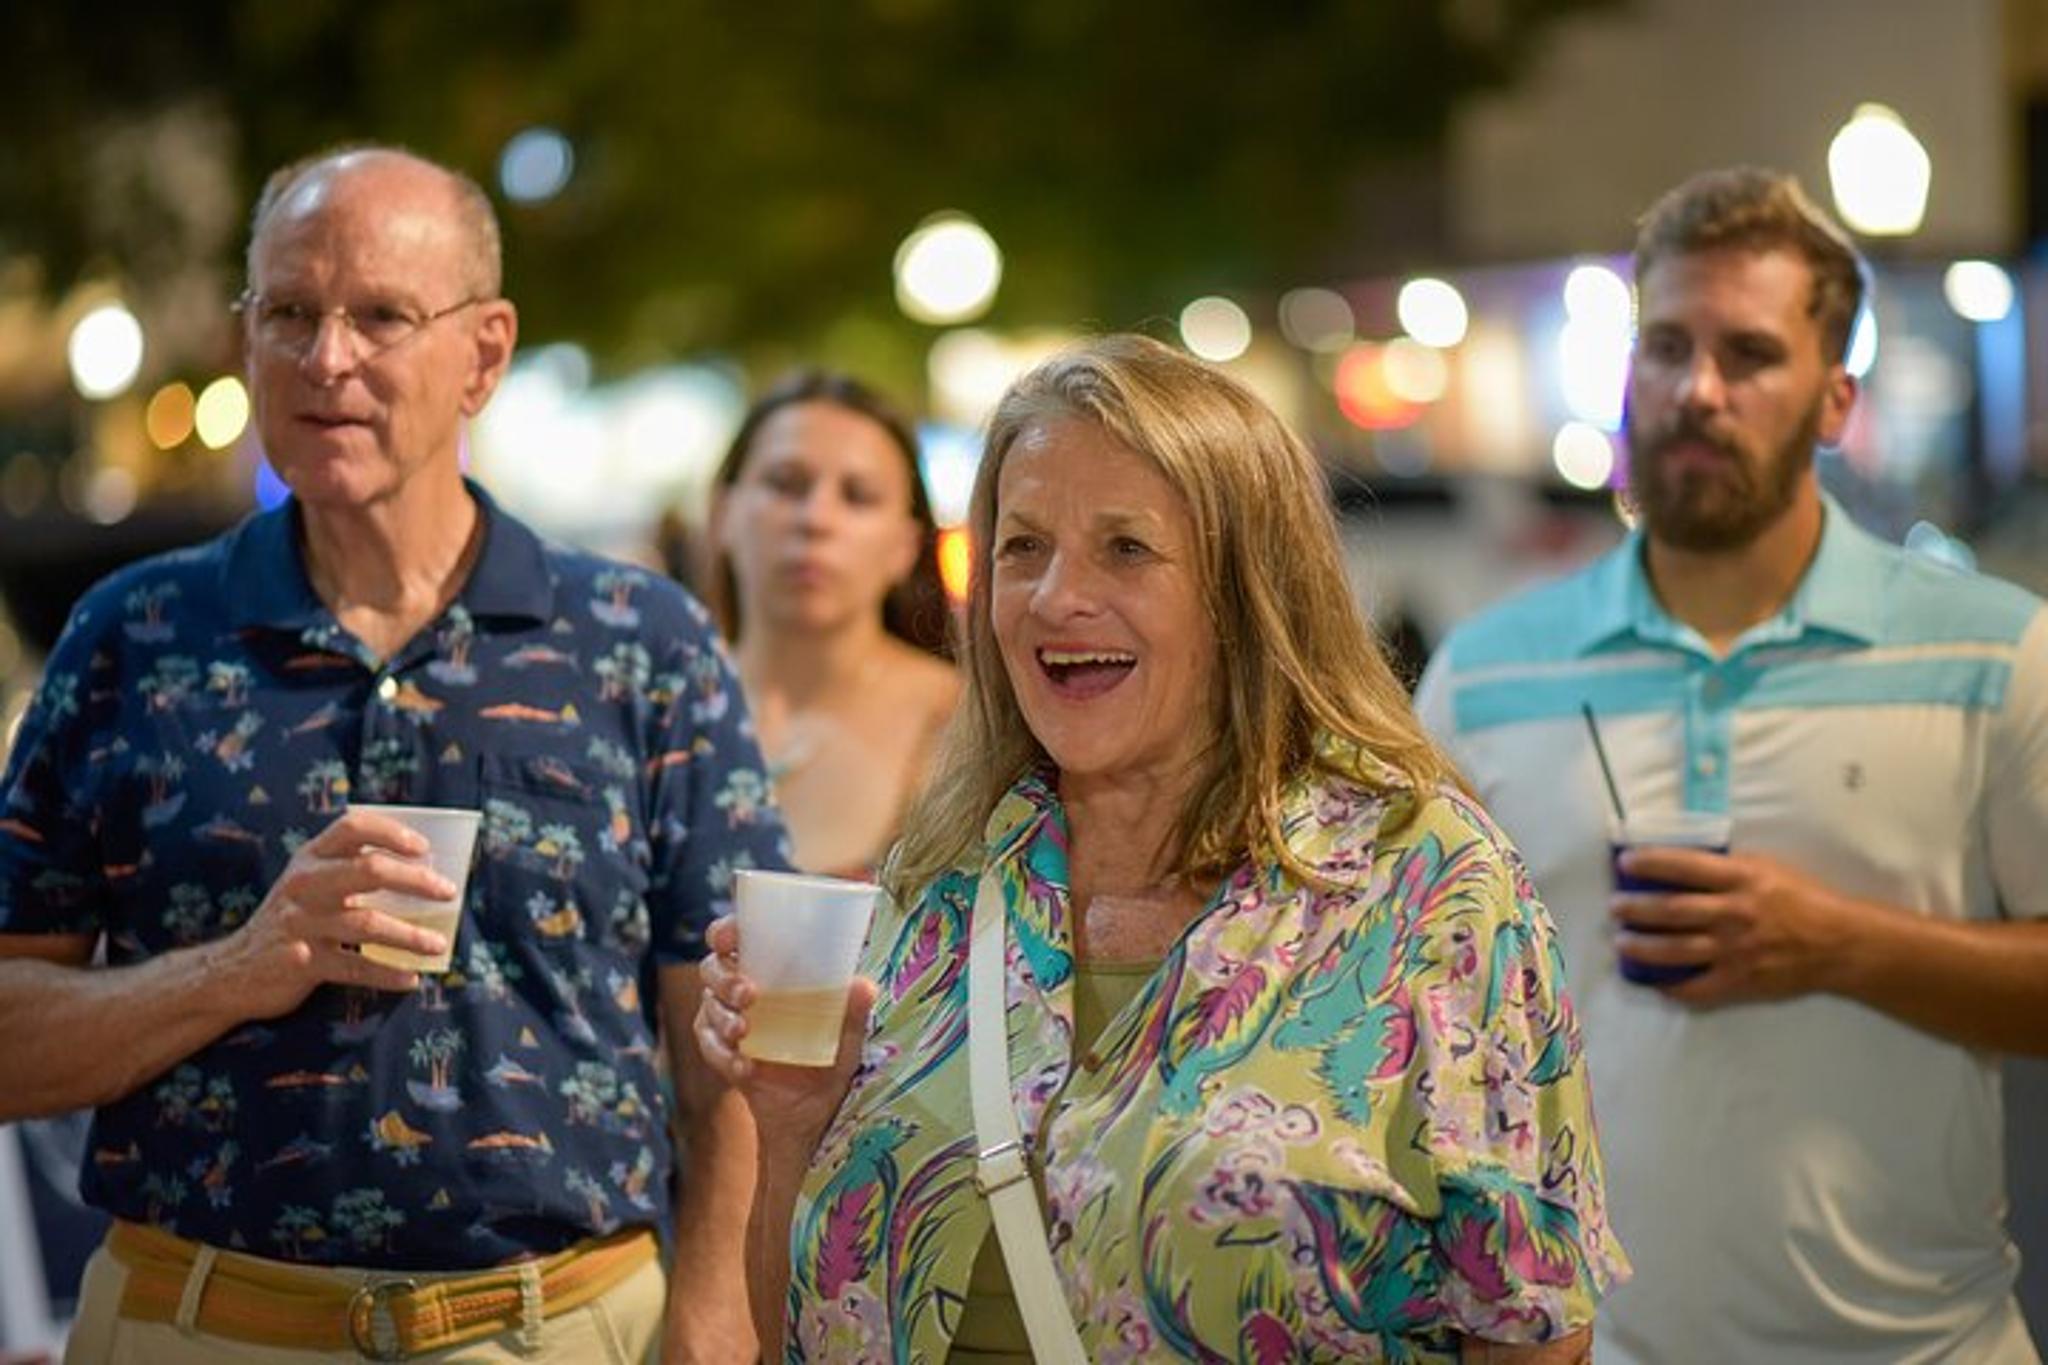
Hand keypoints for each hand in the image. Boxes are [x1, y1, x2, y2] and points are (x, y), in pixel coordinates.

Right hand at [210, 809, 458, 1017]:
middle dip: (415, 880)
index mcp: (309, 858)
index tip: (423, 847)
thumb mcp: (310, 885)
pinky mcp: (301, 962)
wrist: (232, 970)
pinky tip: (412, 978)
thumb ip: (350, 871)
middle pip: (368, 870)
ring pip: (367, 923)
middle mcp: (304, 884)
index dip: (392, 832)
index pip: (353, 827)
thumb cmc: (291, 921)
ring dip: (409, 935)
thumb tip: (424, 872)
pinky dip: (387, 974)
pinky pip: (354, 968)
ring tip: (439, 944)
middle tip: (449, 892)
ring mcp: (301, 923)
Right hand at [694, 914, 874, 1156]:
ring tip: (744, 1031)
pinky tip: (746, 1066)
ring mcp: (725, 1020)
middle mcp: (737, 989)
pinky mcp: (720, 1053)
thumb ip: (853, 1011)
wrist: (812, 1108)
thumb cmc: (829, 1052)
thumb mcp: (846, 1033)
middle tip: (749, 994)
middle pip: (712, 969)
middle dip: (725, 979)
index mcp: (765, 968)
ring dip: (723, 1017)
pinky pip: (710, 1048)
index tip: (730, 938)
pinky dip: (725, 1056)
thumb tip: (864, 986)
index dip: (724, 932)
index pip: (733, 938)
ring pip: (708, 1007)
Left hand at [1610, 848, 1855, 1006]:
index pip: (1685, 866)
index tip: (1626, 862)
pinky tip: (1655, 983)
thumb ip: (1727, 869)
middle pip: (1671, 910)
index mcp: (1742, 879)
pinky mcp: (1741, 980)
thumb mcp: (1768, 869)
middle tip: (1615, 907)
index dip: (1651, 862)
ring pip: (1676, 949)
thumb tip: (1681, 865)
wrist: (1840, 943)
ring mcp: (1736, 950)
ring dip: (1643, 947)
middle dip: (1636, 908)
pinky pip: (1698, 988)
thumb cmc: (1802, 899)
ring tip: (1622, 942)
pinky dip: (1673, 988)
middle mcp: (1735, 913)